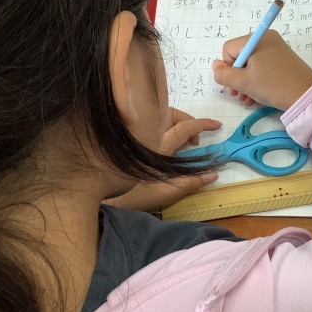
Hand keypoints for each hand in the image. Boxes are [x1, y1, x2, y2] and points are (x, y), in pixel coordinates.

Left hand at [103, 108, 221, 211]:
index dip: (202, 124)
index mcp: (157, 147)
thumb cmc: (131, 197)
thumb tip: (213, 174)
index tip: (217, 125)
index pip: (184, 128)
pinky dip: (160, 126)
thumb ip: (190, 183)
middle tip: (196, 140)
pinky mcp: (124, 138)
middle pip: (169, 113)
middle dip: (187, 120)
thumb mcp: (164, 194)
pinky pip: (146, 122)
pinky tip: (162, 141)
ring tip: (182, 140)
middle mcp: (145, 134)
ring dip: (174, 122)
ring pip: (156, 115)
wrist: (95, 195)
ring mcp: (133, 134)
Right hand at [212, 30, 311, 109]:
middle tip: (238, 95)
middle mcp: (266, 39)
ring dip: (245, 82)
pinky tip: (256, 97)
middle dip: (236, 77)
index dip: (228, 68)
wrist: (307, 95)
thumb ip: (224, 74)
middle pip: (240, 56)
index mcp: (256, 39)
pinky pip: (263, 66)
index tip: (235, 83)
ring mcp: (276, 48)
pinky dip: (257, 80)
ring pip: (251, 64)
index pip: (228, 49)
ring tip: (247, 99)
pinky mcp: (283, 59)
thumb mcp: (244, 83)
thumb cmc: (274, 86)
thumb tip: (215, 66)